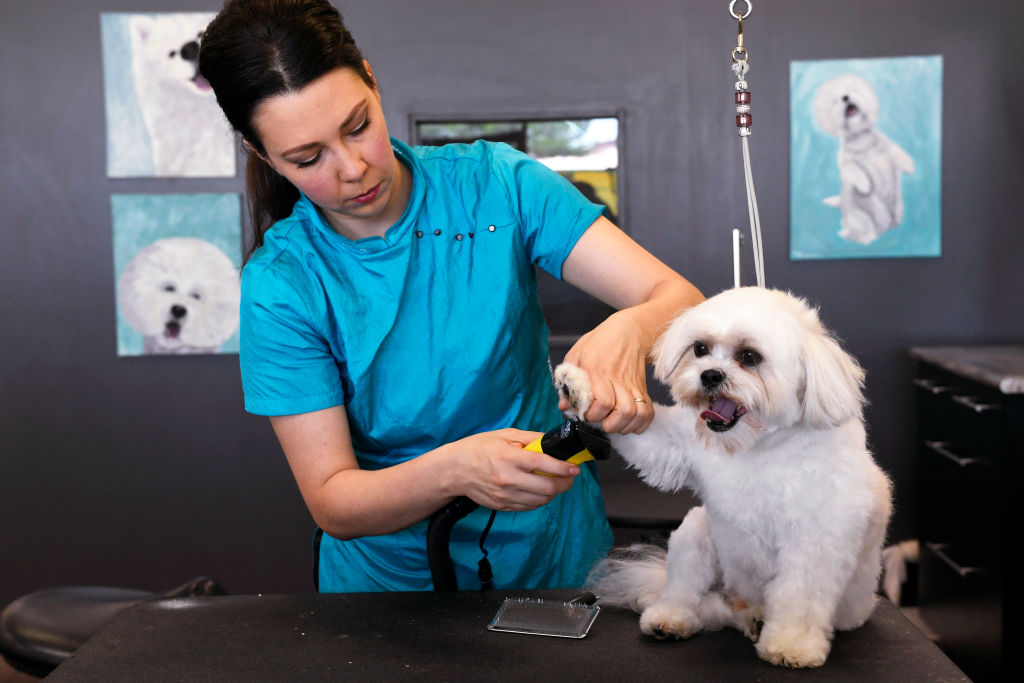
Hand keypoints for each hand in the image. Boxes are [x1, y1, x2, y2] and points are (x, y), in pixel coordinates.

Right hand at [451, 429, 578, 510]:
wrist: (455, 470)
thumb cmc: (479, 448)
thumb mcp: (505, 435)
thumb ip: (531, 438)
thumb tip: (553, 442)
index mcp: (509, 458)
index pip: (543, 465)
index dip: (563, 468)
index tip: (574, 468)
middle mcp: (508, 479)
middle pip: (547, 488)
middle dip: (564, 483)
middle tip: (568, 477)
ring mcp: (505, 495)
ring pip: (541, 500)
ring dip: (553, 493)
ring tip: (555, 483)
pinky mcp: (503, 506)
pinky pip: (529, 506)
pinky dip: (540, 499)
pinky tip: (540, 490)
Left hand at [558, 311, 652, 433]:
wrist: (629, 332)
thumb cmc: (599, 343)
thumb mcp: (576, 356)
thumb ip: (567, 382)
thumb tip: (564, 405)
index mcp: (598, 371)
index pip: (603, 401)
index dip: (594, 413)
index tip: (586, 412)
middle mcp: (618, 380)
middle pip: (623, 412)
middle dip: (609, 424)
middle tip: (600, 419)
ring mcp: (633, 385)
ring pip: (636, 414)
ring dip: (624, 426)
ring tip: (613, 423)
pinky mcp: (643, 389)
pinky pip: (648, 412)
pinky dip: (640, 424)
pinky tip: (628, 423)